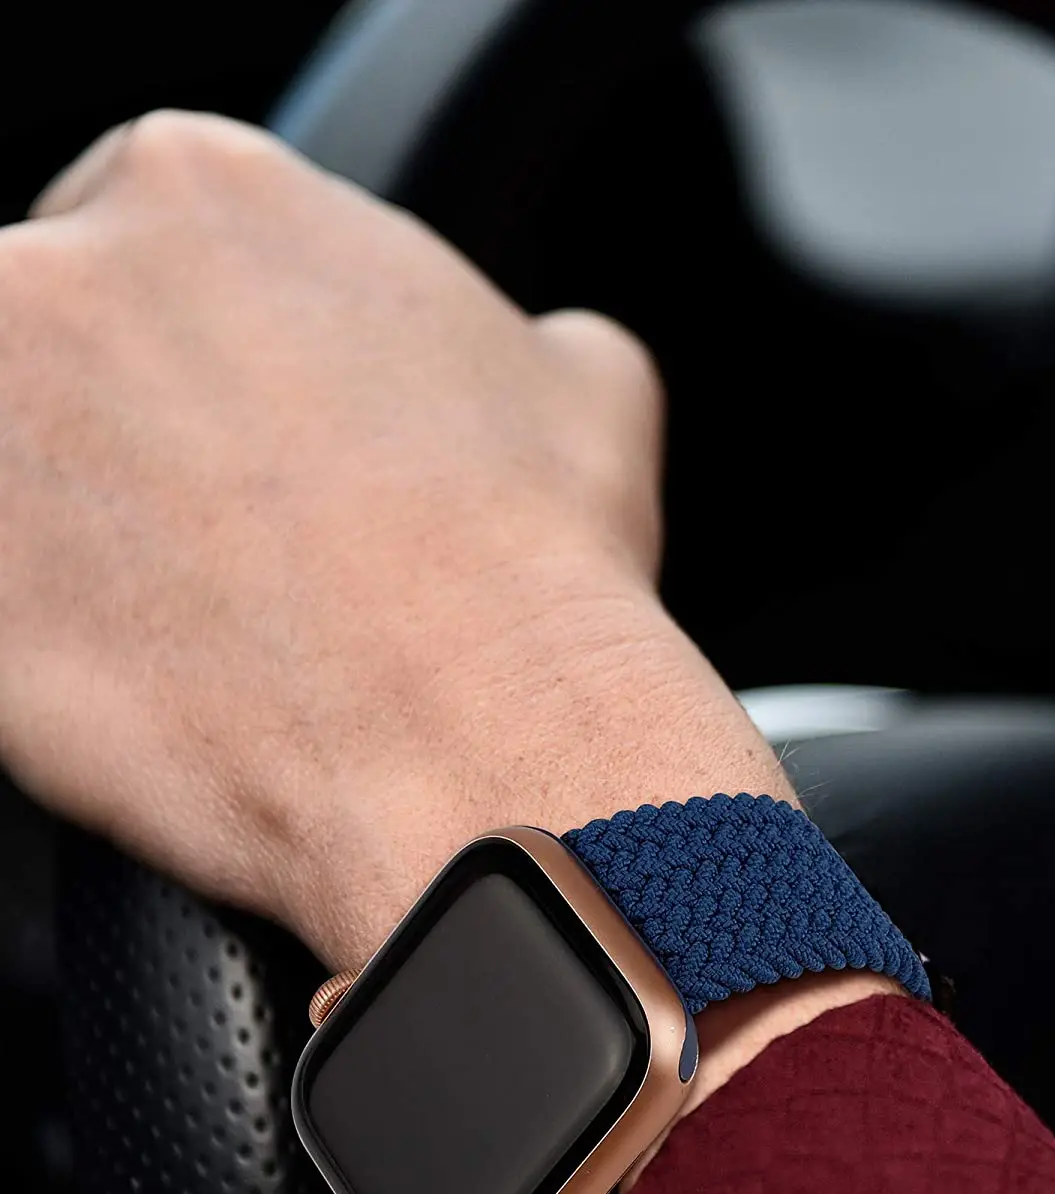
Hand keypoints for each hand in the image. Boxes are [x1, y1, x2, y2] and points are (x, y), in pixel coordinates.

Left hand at [0, 110, 796, 970]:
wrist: (490, 736)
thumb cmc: (533, 562)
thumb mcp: (588, 391)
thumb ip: (518, 337)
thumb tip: (535, 361)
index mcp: (207, 190)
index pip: (145, 244)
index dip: (203, 361)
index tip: (240, 442)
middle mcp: (57, 278)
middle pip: (51, 349)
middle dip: (123, 437)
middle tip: (222, 539)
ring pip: (13, 481)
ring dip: (79, 537)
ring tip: (198, 622)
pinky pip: (2, 606)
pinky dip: (58, 644)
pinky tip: (160, 686)